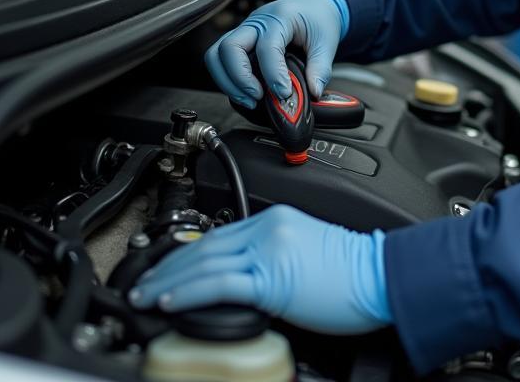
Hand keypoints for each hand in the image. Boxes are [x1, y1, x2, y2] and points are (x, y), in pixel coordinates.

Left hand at [128, 206, 390, 333]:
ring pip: (204, 262)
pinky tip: (169, 301)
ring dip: (167, 281)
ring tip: (143, 296)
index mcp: (276, 218)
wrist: (380, 275)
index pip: (219, 235)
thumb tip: (246, 284)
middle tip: (139, 285)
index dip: (185, 255)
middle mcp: (268, 228)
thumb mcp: (306, 254)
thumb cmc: (354, 272)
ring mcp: (269, 250)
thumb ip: (273, 259)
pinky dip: (188, 292)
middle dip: (166, 267)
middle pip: (204, 245)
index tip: (165, 271)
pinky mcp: (271, 278)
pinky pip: (219, 284)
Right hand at [204, 0, 344, 104]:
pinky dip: (227, 78)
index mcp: (280, 17)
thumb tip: (313, 92)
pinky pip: (220, 59)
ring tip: (248, 99)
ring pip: (217, 54)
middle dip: (240, 79)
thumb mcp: (327, 42)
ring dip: (228, 81)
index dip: (273, 74)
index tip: (284, 94)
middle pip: (230, 48)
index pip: (267, 47)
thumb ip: (320, 68)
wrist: (314, 5)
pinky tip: (244, 92)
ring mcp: (244, 30)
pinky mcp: (240, 40)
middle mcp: (256, 21)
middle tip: (258, 97)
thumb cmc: (318, 19)